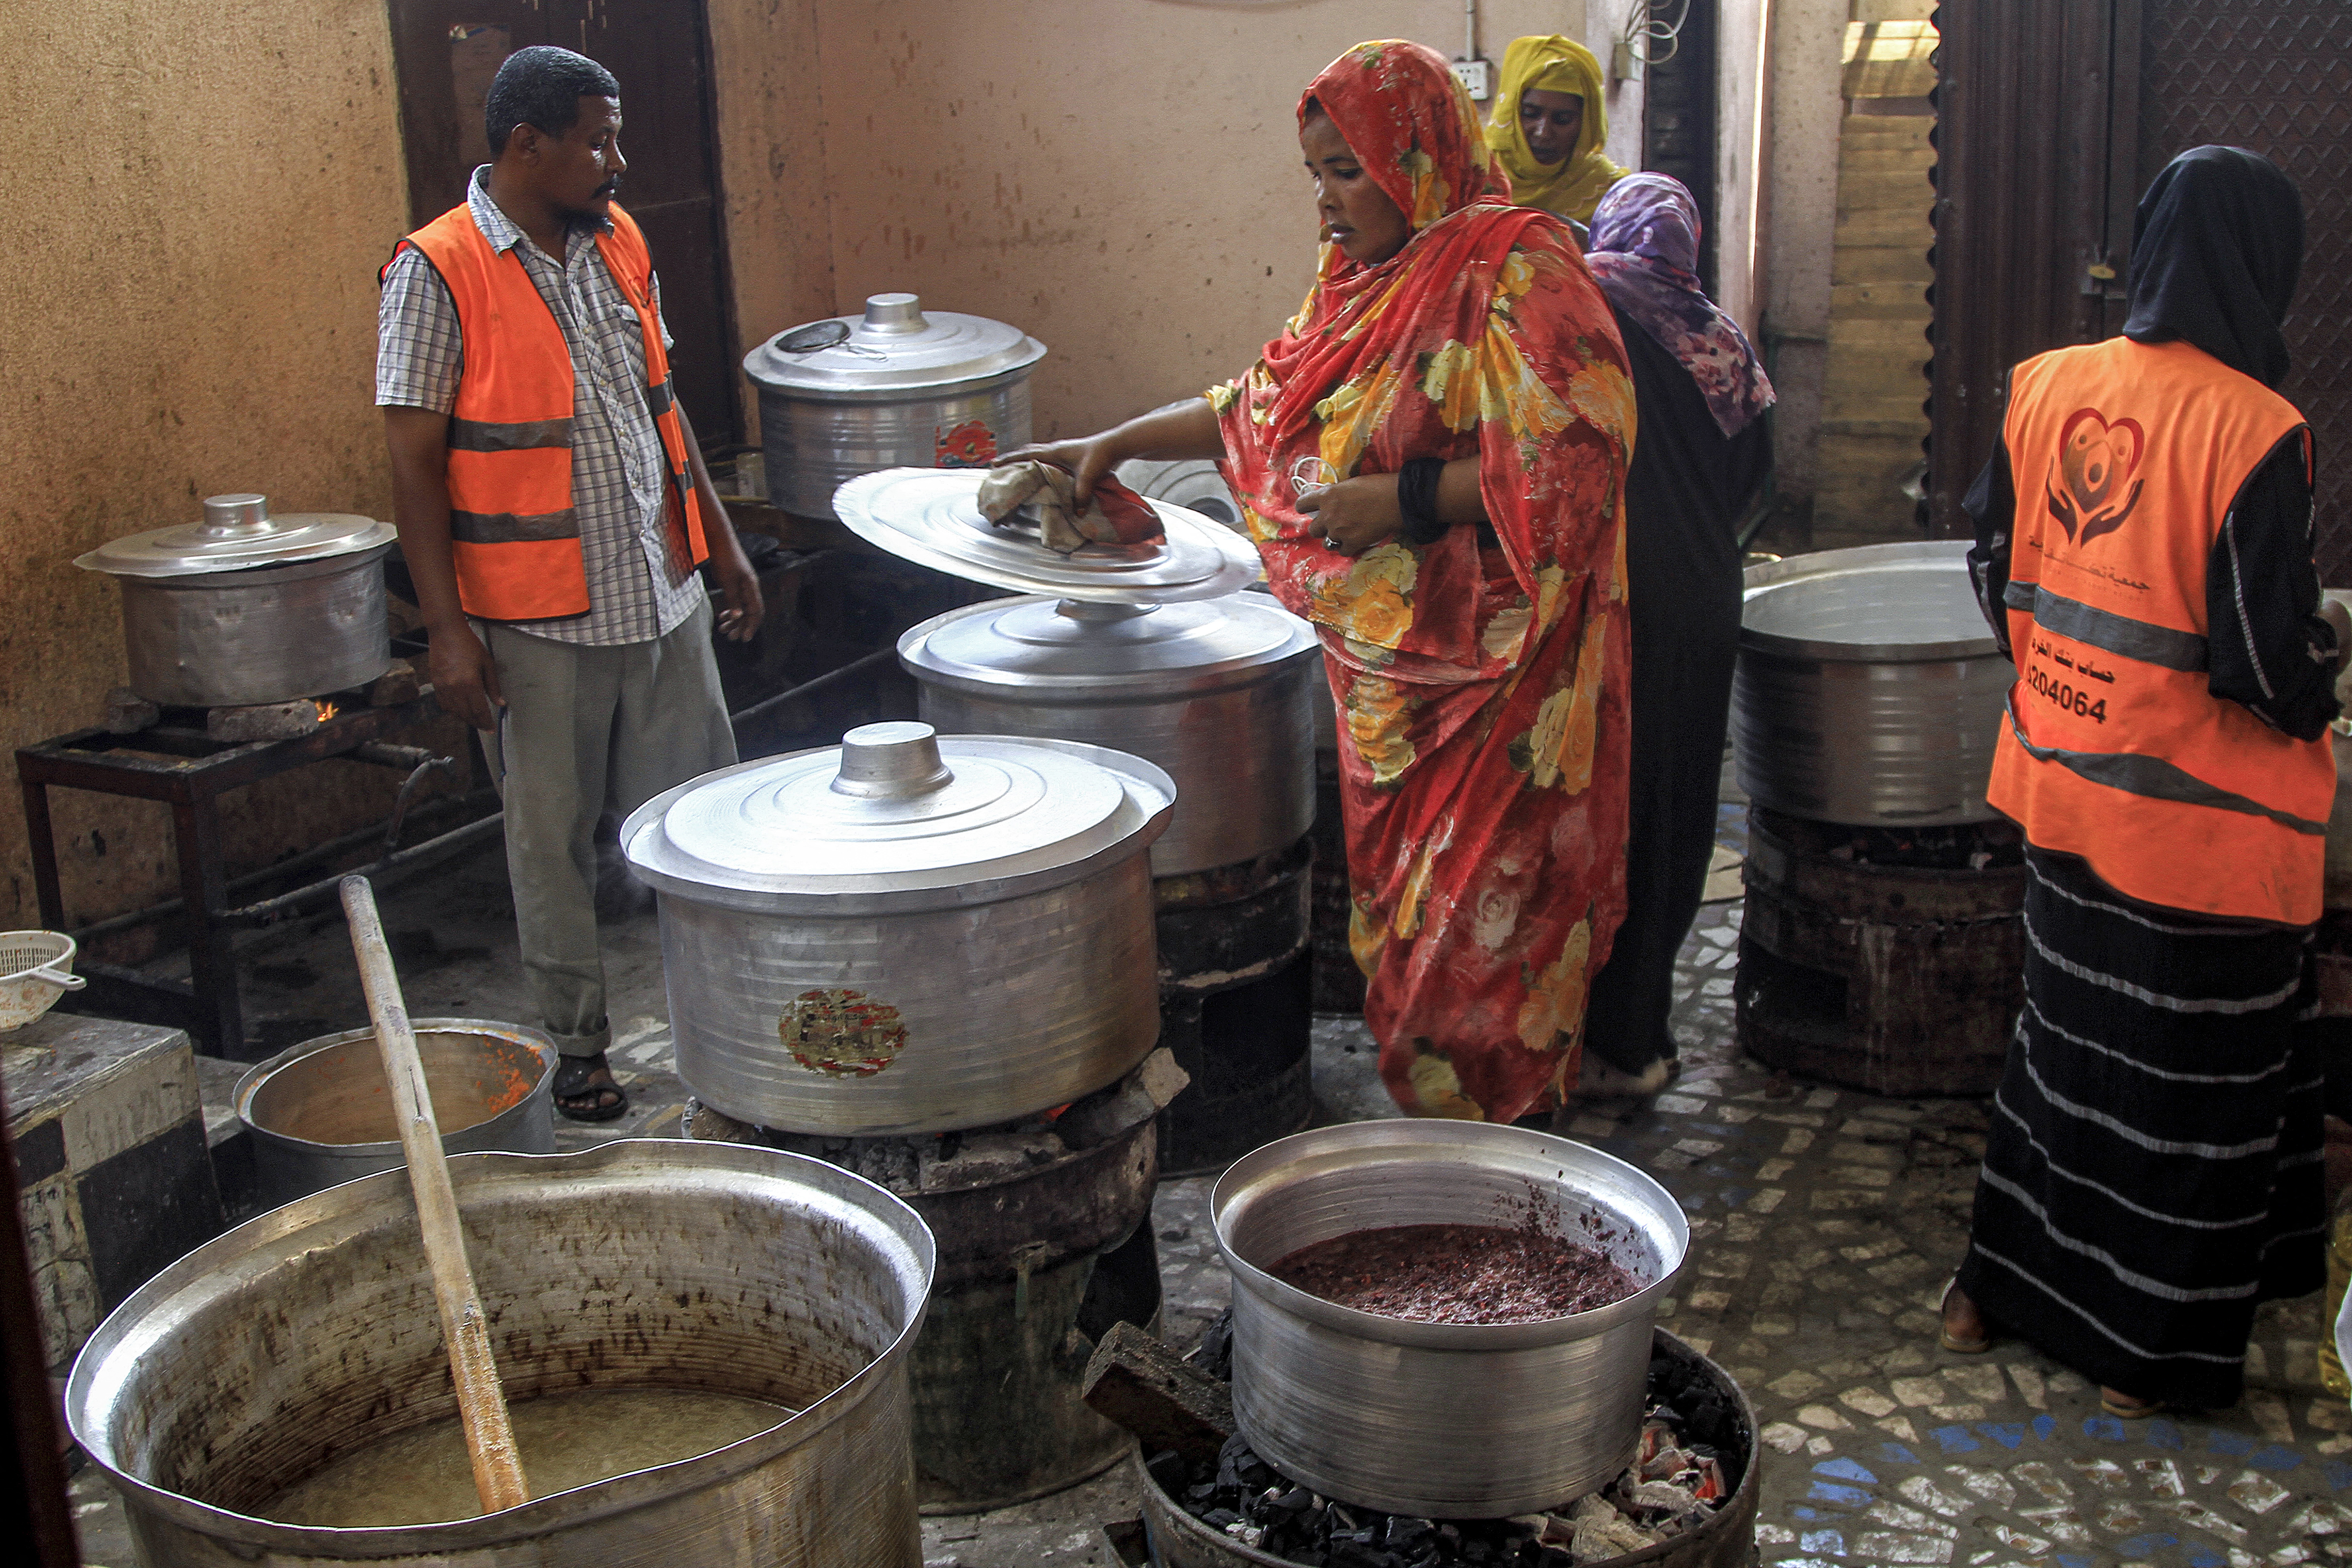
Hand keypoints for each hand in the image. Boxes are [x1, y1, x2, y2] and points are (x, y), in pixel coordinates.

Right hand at [426, 620, 504, 730]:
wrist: (445, 633)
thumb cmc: (468, 645)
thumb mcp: (487, 663)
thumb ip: (493, 686)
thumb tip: (500, 703)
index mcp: (470, 684)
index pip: (479, 711)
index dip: (486, 722)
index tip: (491, 729)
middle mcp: (455, 689)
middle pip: (467, 714)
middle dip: (477, 723)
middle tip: (485, 727)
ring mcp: (443, 688)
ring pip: (454, 712)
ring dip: (465, 718)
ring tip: (474, 720)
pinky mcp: (435, 684)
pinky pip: (444, 704)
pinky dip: (453, 710)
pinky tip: (460, 710)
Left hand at [710, 542, 766, 641]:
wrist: (720, 541)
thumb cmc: (725, 558)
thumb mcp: (728, 580)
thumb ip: (733, 599)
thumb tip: (738, 616)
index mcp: (751, 587)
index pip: (756, 611)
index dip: (751, 626)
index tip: (744, 638)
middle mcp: (749, 588)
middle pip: (749, 612)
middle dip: (741, 626)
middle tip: (731, 637)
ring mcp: (742, 586)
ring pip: (741, 608)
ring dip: (733, 620)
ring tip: (723, 630)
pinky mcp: (734, 583)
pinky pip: (735, 601)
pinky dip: (729, 610)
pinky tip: (722, 616)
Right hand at [996, 434, 1122, 506]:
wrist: (1114, 445)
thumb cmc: (1100, 456)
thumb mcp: (1088, 476)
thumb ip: (1081, 494)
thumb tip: (1076, 513)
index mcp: (1054, 451)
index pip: (1026, 454)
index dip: (1010, 459)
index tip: (994, 464)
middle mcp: (1055, 449)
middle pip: (1028, 452)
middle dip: (1013, 459)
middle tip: (999, 465)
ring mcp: (1062, 451)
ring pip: (1037, 453)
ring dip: (1025, 459)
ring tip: (1016, 468)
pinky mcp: (1069, 455)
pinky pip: (1047, 458)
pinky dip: (1038, 462)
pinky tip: (1041, 471)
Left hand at [1297, 474, 1402, 556]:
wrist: (1396, 500)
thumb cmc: (1377, 486)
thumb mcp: (1350, 484)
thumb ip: (1336, 494)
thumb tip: (1331, 500)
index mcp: (1327, 496)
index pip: (1302, 504)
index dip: (1304, 508)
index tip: (1308, 510)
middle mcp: (1328, 515)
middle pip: (1313, 529)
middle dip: (1321, 528)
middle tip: (1333, 524)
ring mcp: (1339, 531)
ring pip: (1326, 543)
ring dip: (1334, 539)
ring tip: (1345, 535)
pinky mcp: (1352, 543)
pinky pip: (1342, 551)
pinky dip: (1348, 548)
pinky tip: (1355, 542)